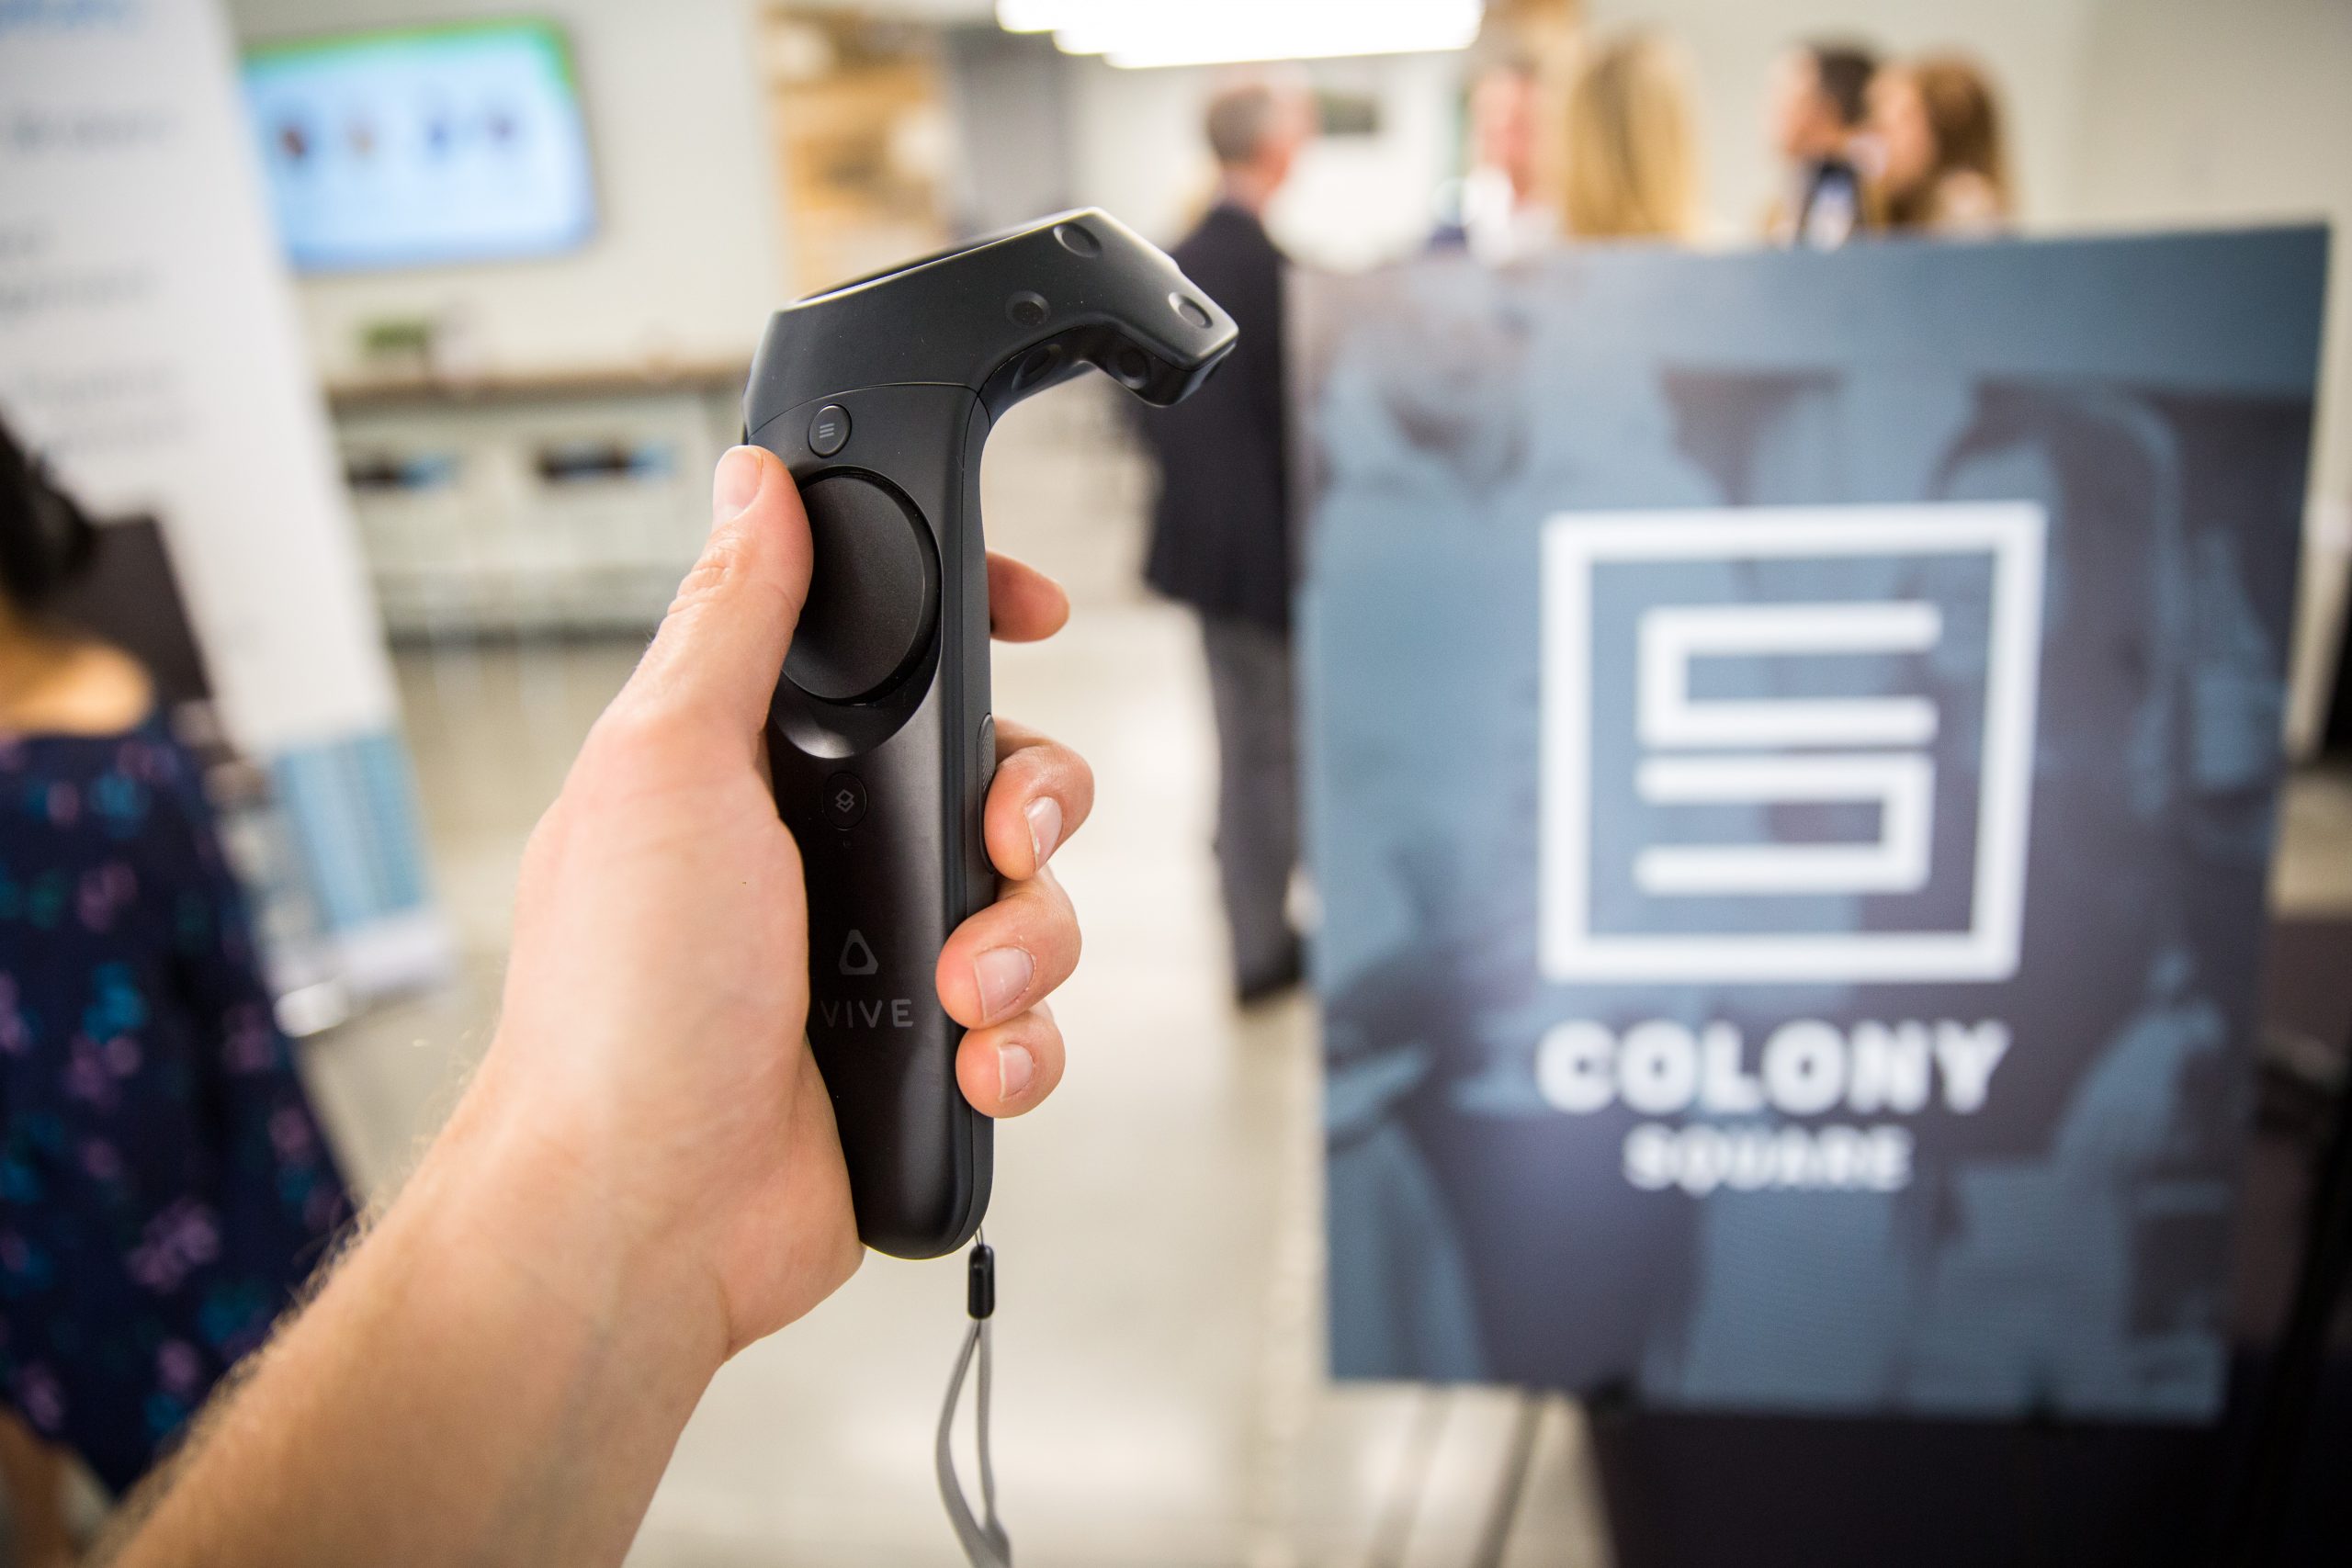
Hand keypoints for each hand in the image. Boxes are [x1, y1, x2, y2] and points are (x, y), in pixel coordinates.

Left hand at [464, 445, 1090, 1355]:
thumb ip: (732, 621)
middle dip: (1031, 799)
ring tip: (962, 987)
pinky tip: (972, 1063)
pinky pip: (1034, 1022)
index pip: (897, 652)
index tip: (1033, 608)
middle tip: (999, 837)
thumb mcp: (667, 765)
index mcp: (763, 763)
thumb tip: (754, 489)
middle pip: (999, 771)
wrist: (640, 1212)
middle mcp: (830, 850)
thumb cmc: (619, 1001)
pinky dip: (1023, 1044)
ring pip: (1034, 899)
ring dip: (1028, 939)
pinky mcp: (923, 1053)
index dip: (977, 617)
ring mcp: (881, 955)